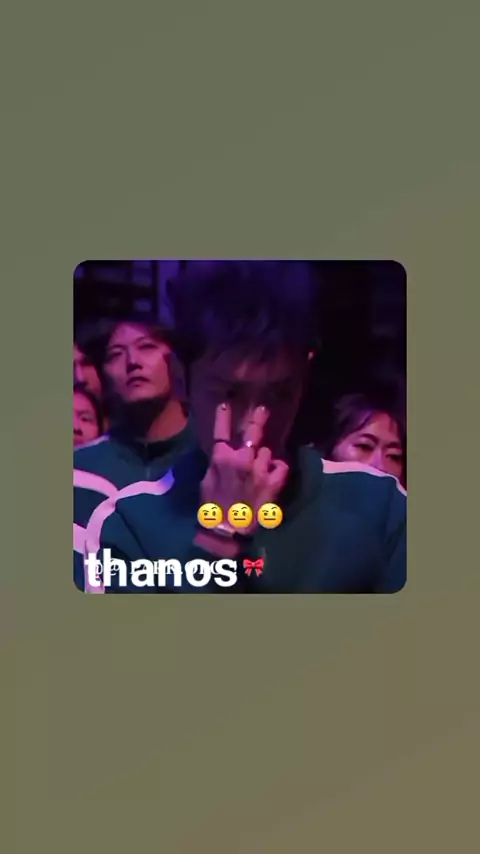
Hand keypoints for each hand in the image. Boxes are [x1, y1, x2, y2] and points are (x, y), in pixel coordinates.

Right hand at [201, 402, 288, 535]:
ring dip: (264, 458)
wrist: (228, 530)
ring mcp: (261, 469)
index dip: (224, 415)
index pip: (222, 430)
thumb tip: (225, 453)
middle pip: (253, 433)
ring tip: (260, 469)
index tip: (226, 403)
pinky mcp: (274, 481)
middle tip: (262, 409)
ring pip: (267, 452)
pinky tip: (273, 473)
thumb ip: (218, 463)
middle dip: (257, 419)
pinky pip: (281, 465)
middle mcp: (243, 459)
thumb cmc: (213, 506)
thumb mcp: (207, 481)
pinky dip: (278, 467)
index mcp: (222, 458)